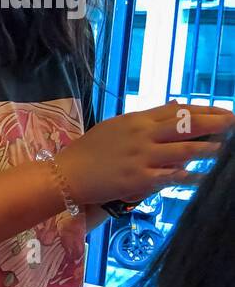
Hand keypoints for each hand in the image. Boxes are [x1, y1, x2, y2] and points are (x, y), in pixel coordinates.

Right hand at [57, 102, 232, 206]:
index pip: (178, 110)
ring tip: (227, 149)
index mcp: (136, 119)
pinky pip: (173, 177)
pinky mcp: (140, 179)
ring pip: (185, 151)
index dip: (205, 111)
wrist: (66, 174)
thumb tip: (176, 107)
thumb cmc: (89, 151)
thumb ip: (146, 119)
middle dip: (216, 124)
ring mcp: (142, 157)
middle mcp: (142, 135)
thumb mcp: (116, 127)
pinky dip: (193, 177)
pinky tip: (207, 177)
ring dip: (211, 150)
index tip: (225, 112)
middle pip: (186, 125)